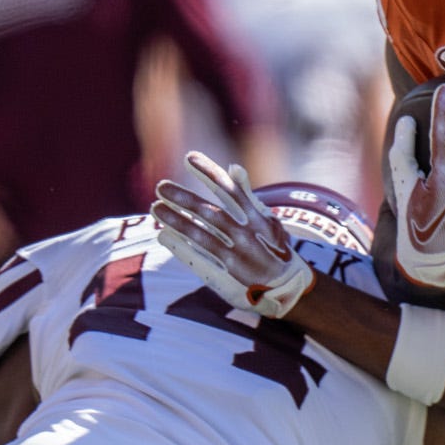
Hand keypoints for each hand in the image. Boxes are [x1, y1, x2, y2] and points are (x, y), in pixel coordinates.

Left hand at [152, 153, 313, 318]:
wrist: (288, 286)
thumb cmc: (272, 247)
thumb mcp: (267, 219)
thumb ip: (247, 195)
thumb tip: (234, 167)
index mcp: (256, 216)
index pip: (230, 189)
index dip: (209, 171)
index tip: (189, 157)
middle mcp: (247, 234)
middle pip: (209, 212)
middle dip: (183, 198)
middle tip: (161, 187)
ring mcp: (237, 254)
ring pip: (200, 234)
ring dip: (176, 220)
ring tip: (156, 208)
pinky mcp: (228, 274)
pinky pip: (199, 257)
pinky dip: (180, 246)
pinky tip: (163, 234)